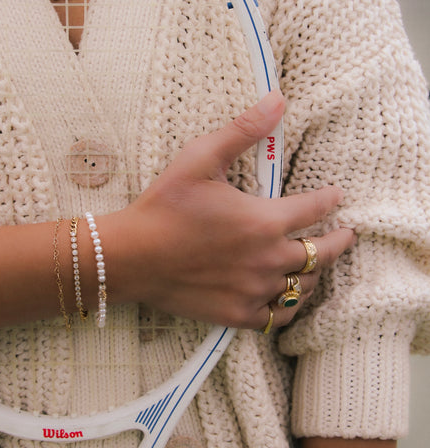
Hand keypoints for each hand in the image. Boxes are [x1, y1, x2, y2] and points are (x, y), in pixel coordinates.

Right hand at [96, 91, 354, 328]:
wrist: (132, 256)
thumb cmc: (164, 206)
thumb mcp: (200, 158)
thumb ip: (242, 130)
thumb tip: (278, 98)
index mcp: (265, 220)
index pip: (316, 208)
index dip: (331, 199)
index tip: (337, 196)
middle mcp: (268, 259)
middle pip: (322, 253)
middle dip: (340, 241)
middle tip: (347, 236)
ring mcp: (253, 290)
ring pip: (303, 287)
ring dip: (315, 274)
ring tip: (316, 267)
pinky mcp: (236, 314)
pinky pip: (277, 317)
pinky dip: (289, 307)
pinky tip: (289, 299)